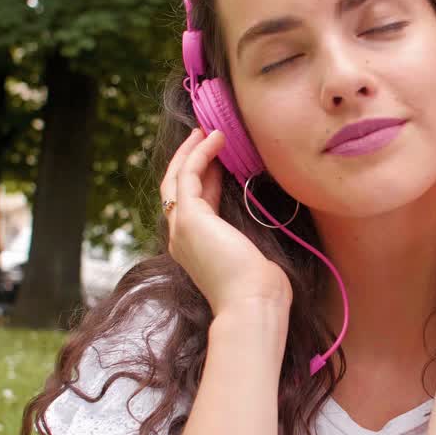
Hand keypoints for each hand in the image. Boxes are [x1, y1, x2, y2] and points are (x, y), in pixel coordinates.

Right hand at [160, 128, 291, 316]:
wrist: (252, 303)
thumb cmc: (260, 289)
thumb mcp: (252, 256)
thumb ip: (247, 237)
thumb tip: (257, 218)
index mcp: (194, 249)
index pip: (195, 204)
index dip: (205, 178)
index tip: (219, 159)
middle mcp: (181, 238)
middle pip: (175, 189)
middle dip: (189, 160)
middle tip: (204, 136)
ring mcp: (181, 228)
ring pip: (176, 178)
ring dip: (191, 151)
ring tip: (208, 130)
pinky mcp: (189, 218)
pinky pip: (189, 175)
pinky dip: (201, 154)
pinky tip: (216, 139)